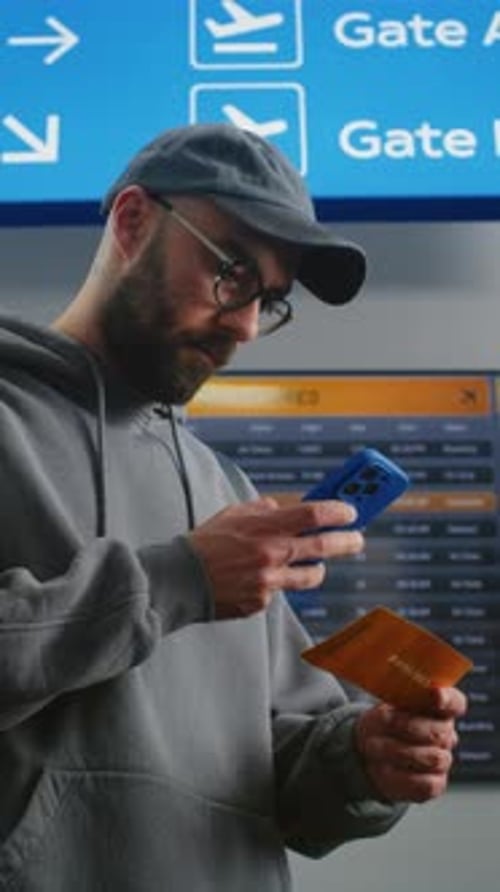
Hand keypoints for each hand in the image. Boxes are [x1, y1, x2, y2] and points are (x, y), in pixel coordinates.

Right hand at [189, 497, 363, 618]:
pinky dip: (278, 583)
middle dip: (348, 541)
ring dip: (317, 568)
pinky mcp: (261, 602)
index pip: (313, 514)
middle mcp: (271, 554)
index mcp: (265, 527)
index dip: (338, 511)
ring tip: (316, 563)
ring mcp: (268, 581)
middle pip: (324, 546)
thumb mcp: (232, 515)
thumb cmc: (204, 544)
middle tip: (357, 539)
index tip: (351, 511)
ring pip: (311, 576)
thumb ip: (262, 510)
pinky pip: (281, 590)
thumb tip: (283, 508)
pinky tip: (259, 578)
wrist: (179, 580)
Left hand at [354, 686, 466, 801]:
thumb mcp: (383, 708)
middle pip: (440, 732)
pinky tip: (384, 767)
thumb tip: (396, 713)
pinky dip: (401, 775)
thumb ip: (396, 707)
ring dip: (399, 751)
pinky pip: (426, 783)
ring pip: (433, 758)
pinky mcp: (435, 784)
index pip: (455, 702)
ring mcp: (442, 760)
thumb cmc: (381, 724)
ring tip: (374, 746)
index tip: (436, 694)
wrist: (369, 752)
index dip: (448, 699)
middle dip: (410, 727)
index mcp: (438, 708)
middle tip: (387, 723)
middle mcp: (445, 734)